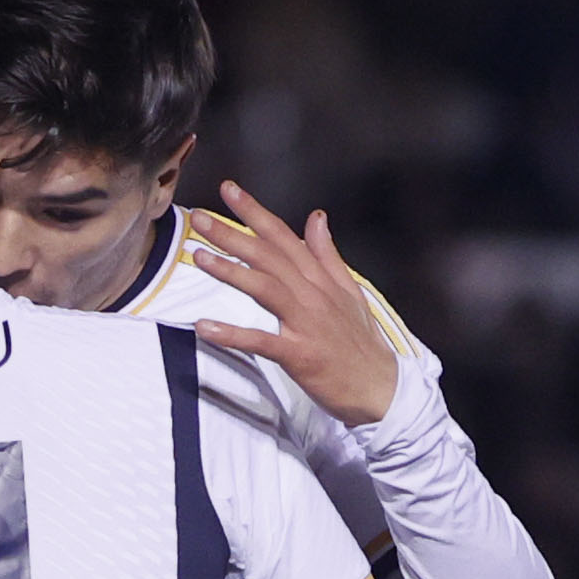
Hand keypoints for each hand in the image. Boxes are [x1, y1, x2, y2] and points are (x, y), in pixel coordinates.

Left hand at [186, 180, 405, 425]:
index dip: (255, 212)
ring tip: (199, 257)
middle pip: (268, 256)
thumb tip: (316, 217)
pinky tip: (204, 326)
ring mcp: (306, 323)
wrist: (379, 387)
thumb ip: (327, 254)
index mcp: (320, 278)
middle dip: (232, 234)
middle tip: (200, 217)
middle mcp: (312, 294)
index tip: (229, 190)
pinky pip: (261, 341)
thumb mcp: (349, 291)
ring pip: (264, 288)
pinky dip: (232, 334)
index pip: (283, 237)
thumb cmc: (360, 343)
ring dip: (230, 271)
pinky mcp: (299, 354)